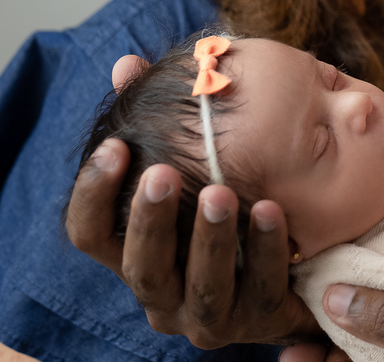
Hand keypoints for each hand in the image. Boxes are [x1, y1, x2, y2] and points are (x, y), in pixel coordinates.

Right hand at [64, 55, 319, 347]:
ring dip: (208, 239)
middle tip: (162, 170)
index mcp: (134, 255)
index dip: (93, 194)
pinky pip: (263, 289)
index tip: (113, 145)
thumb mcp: (191, 171)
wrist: (294, 273)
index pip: (89, 235)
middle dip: (150, 219)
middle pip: (142, 267)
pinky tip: (271, 209)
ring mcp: (207, 315)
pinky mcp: (259, 320)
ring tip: (220, 192)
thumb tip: (126, 64)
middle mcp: (161, 294)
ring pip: (202, 286)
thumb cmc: (226, 214)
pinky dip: (266, 250)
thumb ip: (157, 123)